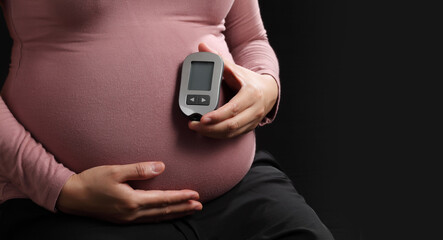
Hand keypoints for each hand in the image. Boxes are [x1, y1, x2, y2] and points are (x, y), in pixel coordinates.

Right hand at [56, 162, 201, 223]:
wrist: (71, 196)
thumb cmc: (92, 181)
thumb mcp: (115, 171)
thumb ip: (140, 170)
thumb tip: (161, 167)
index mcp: (132, 201)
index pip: (163, 199)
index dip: (181, 197)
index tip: (195, 194)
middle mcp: (132, 213)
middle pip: (163, 211)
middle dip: (183, 208)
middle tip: (199, 205)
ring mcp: (127, 218)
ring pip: (157, 217)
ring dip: (174, 213)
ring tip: (188, 211)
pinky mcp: (122, 219)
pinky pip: (148, 220)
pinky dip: (160, 217)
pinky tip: (165, 215)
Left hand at [188, 43, 277, 138]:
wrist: (269, 91)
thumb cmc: (249, 80)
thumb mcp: (236, 69)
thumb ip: (219, 59)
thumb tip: (202, 46)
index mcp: (251, 94)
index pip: (232, 109)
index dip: (217, 116)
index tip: (202, 118)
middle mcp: (254, 110)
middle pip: (231, 125)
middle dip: (210, 128)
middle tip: (193, 125)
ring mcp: (253, 121)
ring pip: (231, 133)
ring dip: (213, 133)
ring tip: (197, 129)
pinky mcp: (250, 128)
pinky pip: (233, 136)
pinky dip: (219, 135)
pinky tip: (207, 132)